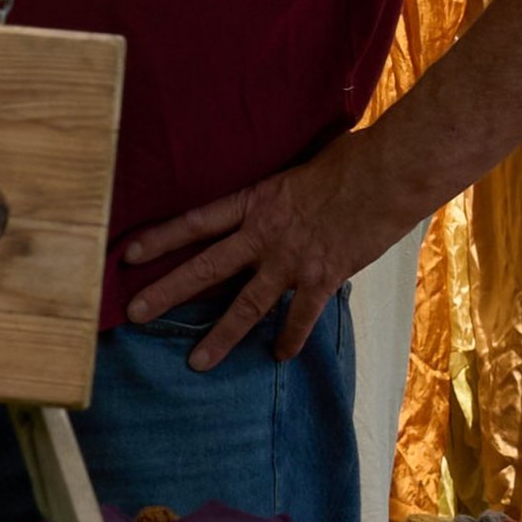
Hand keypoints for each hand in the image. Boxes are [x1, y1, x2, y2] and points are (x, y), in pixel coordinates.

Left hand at [120, 132, 437, 373]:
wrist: (392, 172)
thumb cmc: (354, 158)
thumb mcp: (304, 165)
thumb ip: (283, 189)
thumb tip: (281, 193)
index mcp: (257, 201)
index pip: (197, 222)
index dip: (161, 238)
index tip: (129, 255)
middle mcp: (265, 234)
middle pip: (206, 268)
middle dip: (168, 291)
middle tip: (135, 313)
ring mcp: (293, 260)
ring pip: (247, 305)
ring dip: (220, 336)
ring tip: (197, 363)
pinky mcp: (324, 277)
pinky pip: (301, 316)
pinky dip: (290, 338)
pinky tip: (279, 356)